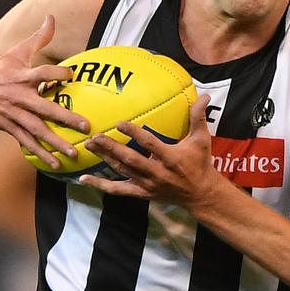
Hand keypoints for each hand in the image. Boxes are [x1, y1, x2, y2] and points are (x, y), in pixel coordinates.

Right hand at [0, 15, 87, 168]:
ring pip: (36, 130)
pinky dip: (40, 153)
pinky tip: (55, 164)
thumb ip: (38, 38)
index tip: (72, 74)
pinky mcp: (8, 127)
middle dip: (65, 118)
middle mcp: (18, 96)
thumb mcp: (16, 52)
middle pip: (44, 108)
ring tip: (73, 153)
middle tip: (86, 127)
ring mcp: (13, 114)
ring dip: (55, 142)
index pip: (42, 72)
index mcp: (21, 76)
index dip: (57, 72)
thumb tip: (51, 17)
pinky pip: (26, 142)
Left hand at [80, 95, 217, 207]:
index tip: (119, 123)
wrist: (200, 194)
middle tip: (95, 136)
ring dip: (105, 159)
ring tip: (89, 146)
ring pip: (122, 171)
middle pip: (130, 160)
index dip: (134, 134)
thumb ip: (199, 117)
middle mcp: (156, 172)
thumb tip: (204, 96)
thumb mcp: (201, 140)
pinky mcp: (141, 193)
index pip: (149, 144)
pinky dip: (101, 186)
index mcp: (170, 158)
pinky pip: (118, 190)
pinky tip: (84, 179)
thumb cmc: (200, 163)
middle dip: (112, 148)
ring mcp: (147, 184)